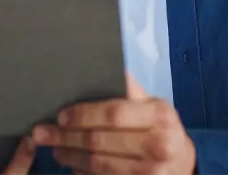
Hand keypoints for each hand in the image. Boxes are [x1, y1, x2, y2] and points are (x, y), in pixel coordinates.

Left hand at [31, 74, 194, 174]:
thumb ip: (130, 90)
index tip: (61, 115)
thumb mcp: (154, 105)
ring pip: (97, 165)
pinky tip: (71, 165)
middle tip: (42, 133)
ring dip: (69, 156)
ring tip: (54, 148)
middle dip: (65, 137)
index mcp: (160, 116)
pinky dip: (82, 173)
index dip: (83, 115)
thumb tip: (103, 64)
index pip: (113, 113)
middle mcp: (158, 146)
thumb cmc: (162, 128)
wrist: (186, 165)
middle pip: (99, 141)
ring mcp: (150, 173)